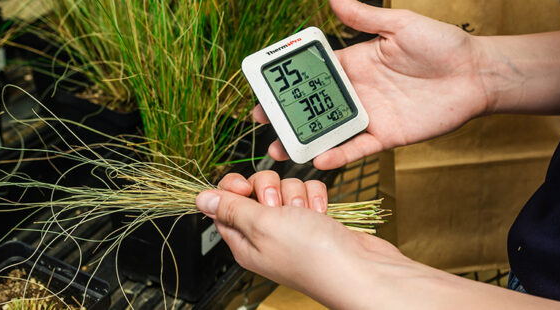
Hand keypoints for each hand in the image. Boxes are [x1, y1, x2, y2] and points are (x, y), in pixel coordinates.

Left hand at [196, 171, 407, 308]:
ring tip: (306, 215)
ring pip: (285, 188)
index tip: (246, 187)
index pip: (225, 205)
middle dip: (272, 190)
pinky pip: (308, 192)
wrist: (359, 268)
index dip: (234, 189)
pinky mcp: (315, 220)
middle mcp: (266, 235)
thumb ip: (231, 207)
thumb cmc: (311, 254)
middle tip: (280, 208)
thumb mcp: (261, 225)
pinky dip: (316, 198)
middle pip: (257, 191)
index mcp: (245, 242)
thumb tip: (200, 198)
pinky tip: (321, 214)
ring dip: (297, 194)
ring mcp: (292, 228)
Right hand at [255, 0, 495, 169]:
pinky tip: (319, 159)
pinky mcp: (387, 136)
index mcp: (356, 62)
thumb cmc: (443, 45)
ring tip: (278, 150)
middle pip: (314, 105)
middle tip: (260, 120)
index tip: (264, 84)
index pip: (315, 72)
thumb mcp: (401, 25)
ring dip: (304, 141)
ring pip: (329, 131)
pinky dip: (338, 155)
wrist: (476, 74)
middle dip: (286, 114)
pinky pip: (357, 148)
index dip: (289, 80)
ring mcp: (371, 115)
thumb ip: (366, 17)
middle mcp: (359, 91)